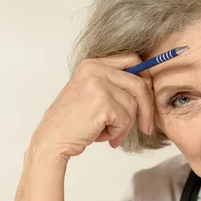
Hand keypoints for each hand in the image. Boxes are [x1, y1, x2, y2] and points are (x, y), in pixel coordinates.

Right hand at [29, 53, 154, 161]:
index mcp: (94, 64)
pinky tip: (102, 136)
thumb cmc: (74, 122)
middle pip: (139, 84)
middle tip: (146, 127)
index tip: (147, 101)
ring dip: (125, 126)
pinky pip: (125, 119)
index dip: (145, 81)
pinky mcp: (102, 102)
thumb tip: (146, 90)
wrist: (52, 139)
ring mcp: (98, 84)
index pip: (133, 61)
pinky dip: (118, 132)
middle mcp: (96, 69)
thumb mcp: (92, 94)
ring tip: (108, 133)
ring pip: (133, 106)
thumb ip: (114, 86)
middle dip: (146, 109)